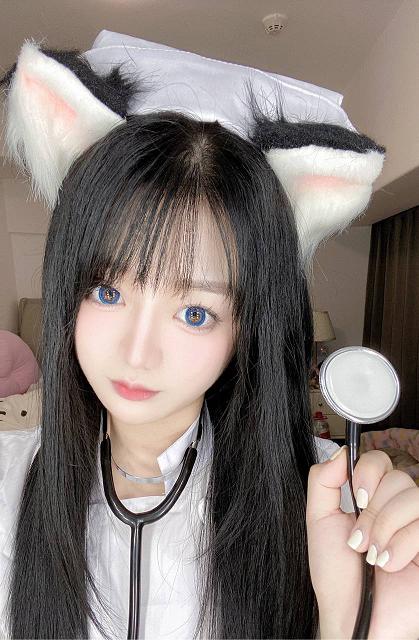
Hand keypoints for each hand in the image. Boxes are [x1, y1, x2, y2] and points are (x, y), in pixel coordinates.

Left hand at [306, 445, 418, 638]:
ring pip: (413, 498)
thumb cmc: (336, 576)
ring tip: (373, 556)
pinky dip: (400, 547)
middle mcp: (399, 509)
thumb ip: (324, 481)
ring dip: (384, 529)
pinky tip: (389, 565)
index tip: (357, 498)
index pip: (380, 460)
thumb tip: (341, 453)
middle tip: (360, 541)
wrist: (351, 618)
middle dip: (372, 512)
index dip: (368, 473)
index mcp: (373, 498)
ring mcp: (418, 529)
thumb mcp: (319, 521)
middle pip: (398, 478)